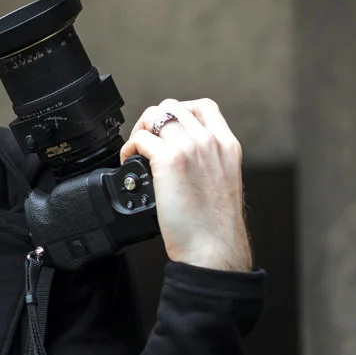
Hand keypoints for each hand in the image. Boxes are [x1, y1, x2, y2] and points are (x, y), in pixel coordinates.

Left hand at [119, 98, 252, 271]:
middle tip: (146, 141)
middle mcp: (210, 141)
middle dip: (153, 120)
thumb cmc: (215, 225)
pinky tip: (129, 162)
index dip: (180, 111)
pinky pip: (139, 138)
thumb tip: (181, 154)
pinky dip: (128, 148)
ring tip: (136, 150)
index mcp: (227, 145)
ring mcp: (190, 147)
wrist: (214, 248)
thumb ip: (208, 160)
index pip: (204, 106)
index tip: (167, 129)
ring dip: (139, 130)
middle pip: (172, 107)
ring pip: (154, 116)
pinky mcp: (169, 160)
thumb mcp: (222, 180)